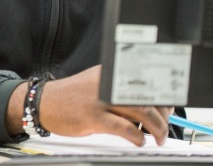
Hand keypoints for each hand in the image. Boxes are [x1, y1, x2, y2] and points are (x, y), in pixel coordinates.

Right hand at [6, 65, 170, 146]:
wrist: (43, 101)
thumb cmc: (71, 96)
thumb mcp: (96, 84)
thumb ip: (118, 90)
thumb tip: (148, 104)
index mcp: (109, 72)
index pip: (145, 81)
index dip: (163, 96)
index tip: (170, 107)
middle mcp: (107, 82)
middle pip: (148, 97)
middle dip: (163, 115)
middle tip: (164, 127)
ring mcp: (100, 100)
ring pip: (141, 112)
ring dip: (156, 128)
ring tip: (157, 137)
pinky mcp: (94, 117)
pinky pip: (125, 129)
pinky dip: (137, 137)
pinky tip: (139, 141)